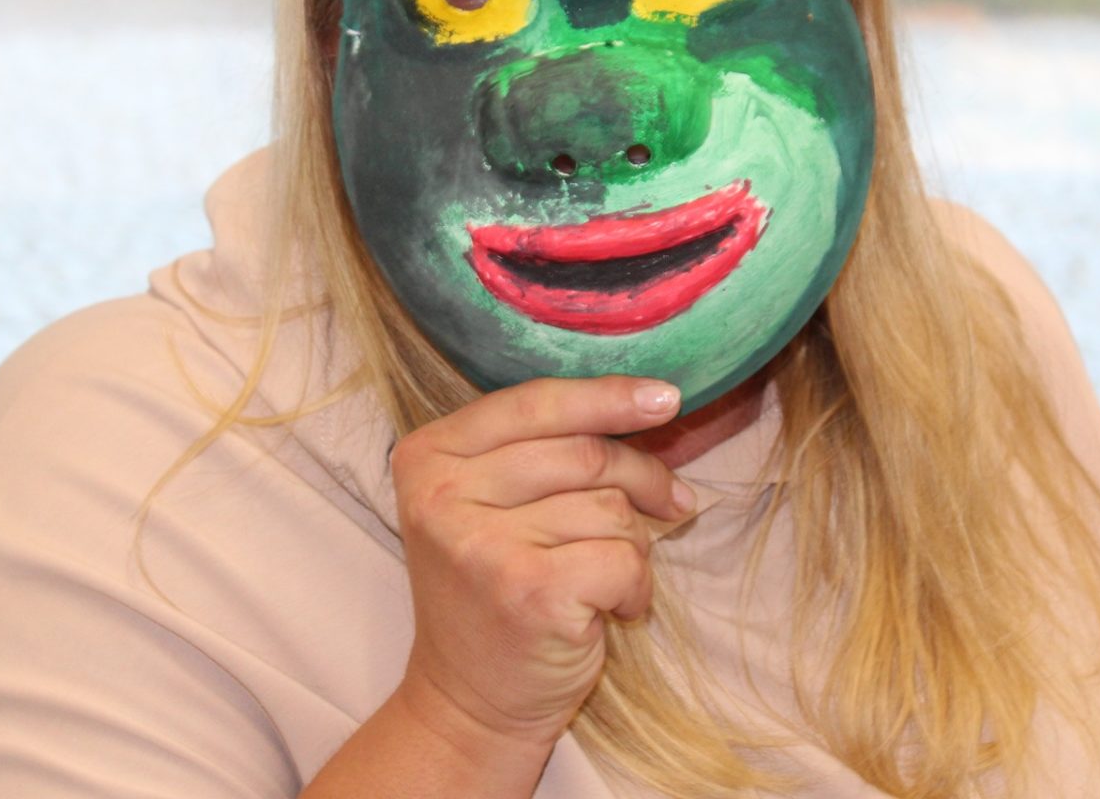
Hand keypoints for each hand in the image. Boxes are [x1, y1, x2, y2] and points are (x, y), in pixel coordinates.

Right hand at [390, 375, 695, 752]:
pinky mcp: (529, 591)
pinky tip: (611, 609)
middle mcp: (443, 494)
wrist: (468, 703)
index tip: (667, 398)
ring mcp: (483, 544)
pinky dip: (636, 586)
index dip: (608, 396)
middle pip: (584, 451)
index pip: (535, 402)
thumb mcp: (491, 504)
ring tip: (605, 579)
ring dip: (632, 544)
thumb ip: (542, 449)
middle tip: (671, 504)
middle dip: (643, 477)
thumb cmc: (495, 593)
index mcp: (428, 456)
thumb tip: (652, 401)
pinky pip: (625, 557)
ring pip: (611, 506)